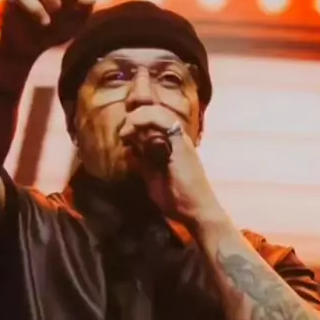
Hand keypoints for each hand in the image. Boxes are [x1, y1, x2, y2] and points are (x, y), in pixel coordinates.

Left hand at [120, 105, 217, 222]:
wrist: (196, 210)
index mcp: (170, 143)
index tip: (123, 134)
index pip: (152, 120)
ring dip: (137, 117)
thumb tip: (128, 151)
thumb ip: (142, 163)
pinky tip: (134, 128)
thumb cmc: (176, 198)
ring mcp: (179, 139)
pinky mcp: (180, 144)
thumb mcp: (152, 177)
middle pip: (153, 110)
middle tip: (123, 134)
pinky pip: (164, 121)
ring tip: (126, 133)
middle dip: (133, 116)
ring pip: (157, 111)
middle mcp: (176, 137)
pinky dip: (146, 119)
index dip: (135, 119)